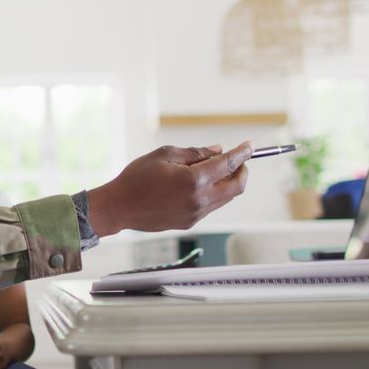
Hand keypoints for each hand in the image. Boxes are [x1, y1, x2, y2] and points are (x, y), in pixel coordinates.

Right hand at [87, 142, 251, 235]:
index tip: (249, 146)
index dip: (242, 153)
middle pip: (236, 186)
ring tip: (217, 170)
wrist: (119, 207)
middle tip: (239, 161)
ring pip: (226, 198)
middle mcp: (199, 199)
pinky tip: (201, 184)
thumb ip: (194, 153)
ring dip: (228, 183)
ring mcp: (195, 214)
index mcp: (193, 179)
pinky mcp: (190, 222)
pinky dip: (214, 193)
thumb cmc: (136, 178)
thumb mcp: (164, 155)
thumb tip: (217, 151)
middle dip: (243, 171)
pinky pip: (211, 206)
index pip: (228, 164)